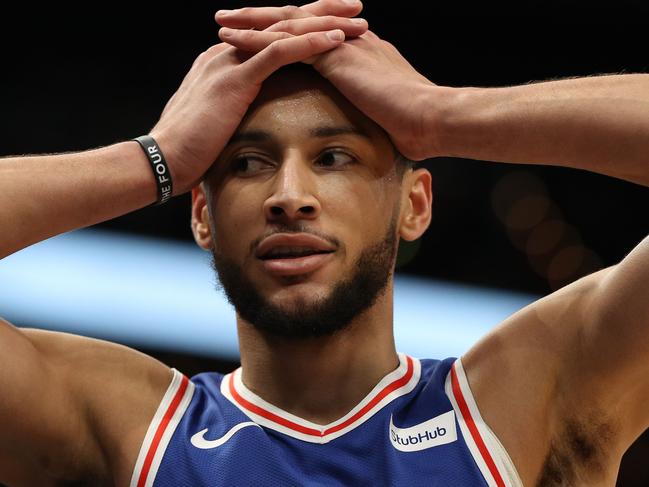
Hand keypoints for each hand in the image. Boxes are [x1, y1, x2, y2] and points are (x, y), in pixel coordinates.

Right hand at [148, 30, 351, 194]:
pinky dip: (310, 44)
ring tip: (358, 20)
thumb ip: (235, 109)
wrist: (162, 160)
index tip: (338, 27)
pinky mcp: (235, 79)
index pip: (273, 36)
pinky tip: (336, 40)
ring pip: (286, 32)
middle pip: (284, 24)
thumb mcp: (218, 121)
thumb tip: (251, 118)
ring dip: (325, 25)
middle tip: (357, 9)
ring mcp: (231, 62)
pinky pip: (279, 53)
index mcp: (227, 61)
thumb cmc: (189, 150)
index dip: (307, 29)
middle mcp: (229, 52)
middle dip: (323, 14)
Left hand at [216, 4, 438, 160]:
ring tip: (222, 21)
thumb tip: (363, 122)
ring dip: (252, 22)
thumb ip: (367, 106)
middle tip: (231, 17)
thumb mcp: (383, 110)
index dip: (287, 34)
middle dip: (263, 18)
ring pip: (287, 24)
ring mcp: (341, 43)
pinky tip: (233, 39)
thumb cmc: (412, 125)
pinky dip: (257, 40)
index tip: (262, 36)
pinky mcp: (334, 53)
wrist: (429, 118)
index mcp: (356, 51)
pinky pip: (287, 42)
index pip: (314, 37)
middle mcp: (347, 39)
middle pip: (296, 20)